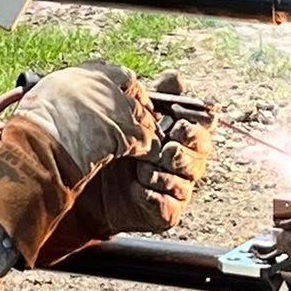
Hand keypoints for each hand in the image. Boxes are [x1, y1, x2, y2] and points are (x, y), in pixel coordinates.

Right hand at [15, 62, 156, 182]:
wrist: (40, 142)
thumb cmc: (34, 123)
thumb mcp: (44, 94)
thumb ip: (60, 91)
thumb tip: (56, 97)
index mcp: (84, 74)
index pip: (114, 72)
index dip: (122, 84)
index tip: (124, 92)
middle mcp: (104, 86)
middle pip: (133, 89)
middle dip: (139, 101)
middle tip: (143, 113)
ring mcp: (117, 107)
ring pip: (142, 114)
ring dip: (146, 125)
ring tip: (147, 135)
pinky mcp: (125, 132)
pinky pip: (147, 138)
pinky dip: (149, 146)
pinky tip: (146, 152)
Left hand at [45, 70, 214, 251]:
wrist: (84, 184)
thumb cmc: (112, 146)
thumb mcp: (130, 118)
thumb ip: (155, 98)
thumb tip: (176, 77)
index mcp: (184, 133)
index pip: (207, 123)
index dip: (197, 122)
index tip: (177, 121)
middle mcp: (187, 160)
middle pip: (202, 152)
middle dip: (183, 150)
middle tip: (166, 148)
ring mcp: (180, 188)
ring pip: (186, 180)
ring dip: (162, 173)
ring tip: (140, 170)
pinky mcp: (168, 212)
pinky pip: (169, 205)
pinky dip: (152, 195)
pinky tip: (137, 189)